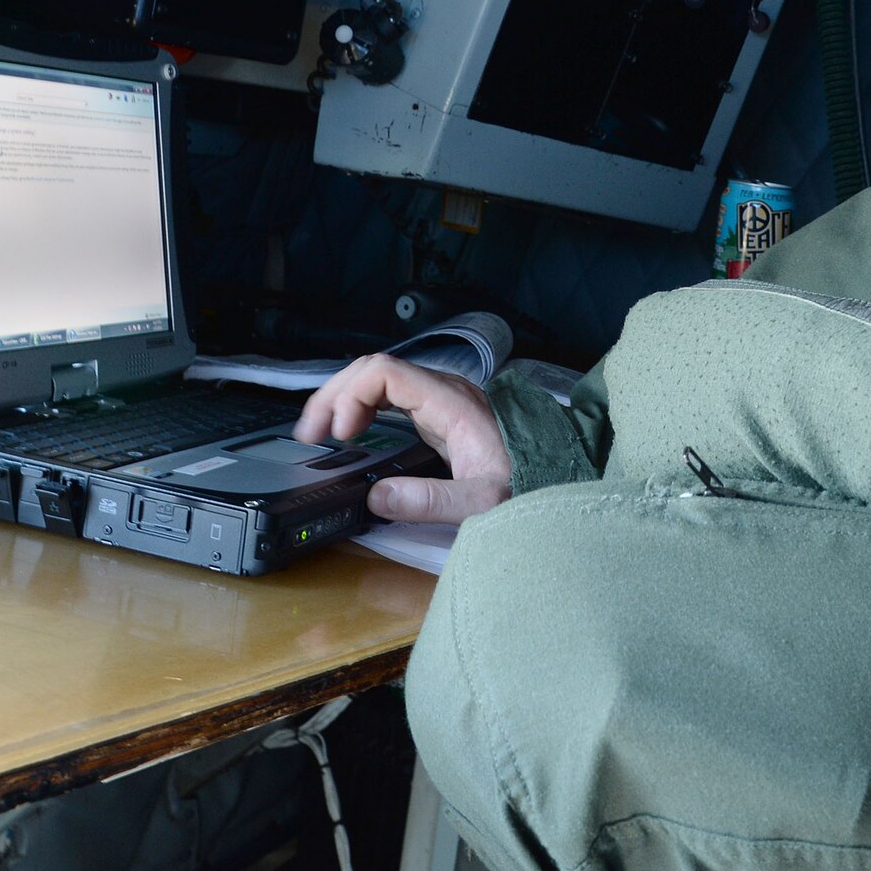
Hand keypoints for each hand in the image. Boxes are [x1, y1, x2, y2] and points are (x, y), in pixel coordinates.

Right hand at [293, 354, 511, 522]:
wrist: (559, 475)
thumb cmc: (529, 483)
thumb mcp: (483, 500)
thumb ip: (432, 501)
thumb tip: (377, 497)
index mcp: (452, 402)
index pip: (385, 371)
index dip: (351, 396)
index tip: (339, 434)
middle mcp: (444, 392)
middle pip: (374, 370)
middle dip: (335, 395)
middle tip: (311, 434)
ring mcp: (442, 401)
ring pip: (380, 380)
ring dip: (344, 399)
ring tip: (320, 432)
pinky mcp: (439, 415)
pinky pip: (390, 397)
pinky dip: (362, 408)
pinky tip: (350, 431)